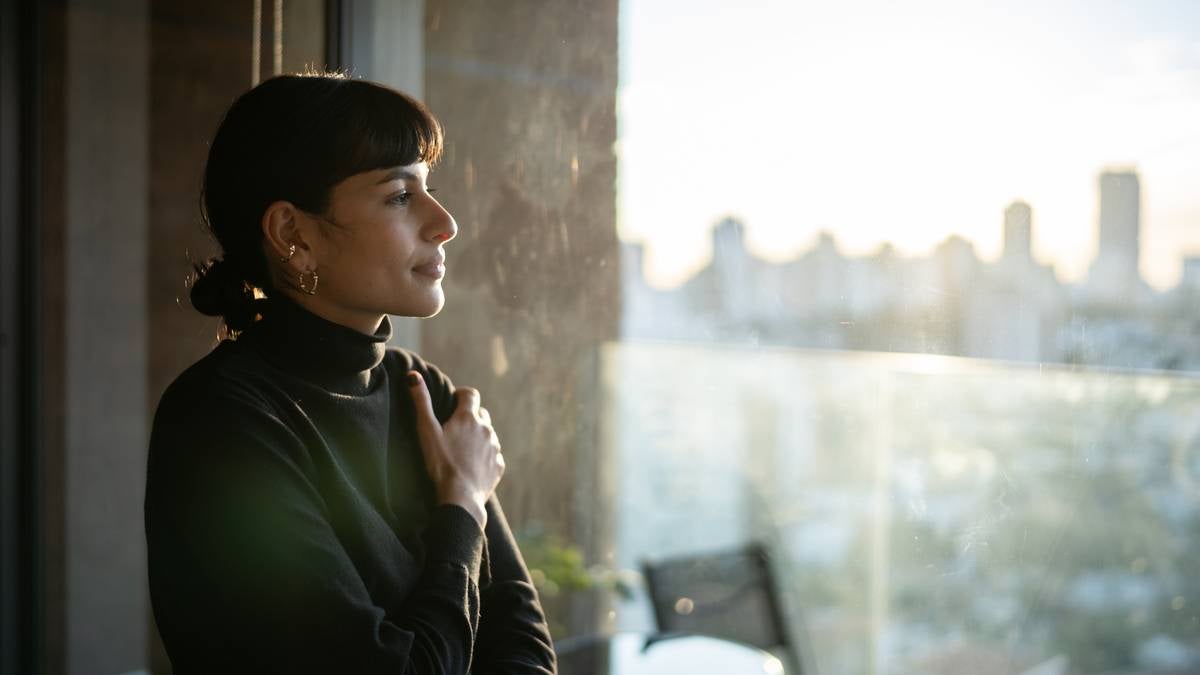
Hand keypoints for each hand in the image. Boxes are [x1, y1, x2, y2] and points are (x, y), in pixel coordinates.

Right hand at [408, 371, 504, 527]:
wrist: (460, 497)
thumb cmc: (440, 464)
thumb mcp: (427, 431)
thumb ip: (421, 402)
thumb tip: (413, 376)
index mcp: (468, 418)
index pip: (471, 394)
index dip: (462, 395)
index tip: (453, 402)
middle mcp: (486, 429)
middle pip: (481, 414)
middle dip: (470, 417)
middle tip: (454, 430)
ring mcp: (494, 447)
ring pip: (488, 434)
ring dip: (478, 437)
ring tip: (461, 450)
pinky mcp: (499, 465)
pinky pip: (493, 455)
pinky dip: (484, 456)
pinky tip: (471, 466)